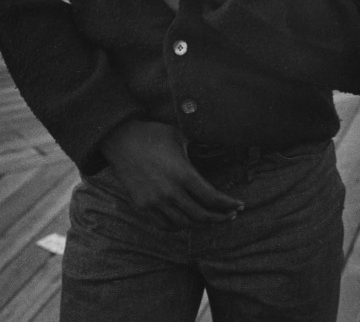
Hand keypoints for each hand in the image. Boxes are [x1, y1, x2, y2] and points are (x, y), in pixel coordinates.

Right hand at [101, 119, 243, 225]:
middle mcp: (170, 191)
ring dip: (201, 224)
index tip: (239, 206)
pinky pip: (165, 225)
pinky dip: (179, 226)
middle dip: (220, 218)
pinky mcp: (142, 206)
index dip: (228, 204)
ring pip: (184, 224)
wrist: (121, 139)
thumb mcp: (180, 136)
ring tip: (212, 219)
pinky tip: (187, 220)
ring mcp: (155, 201)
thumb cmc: (154, 133)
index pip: (212, 198)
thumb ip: (198, 147)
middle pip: (201, 216)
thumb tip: (217, 145)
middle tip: (230, 215)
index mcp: (183, 173)